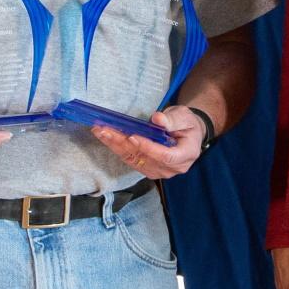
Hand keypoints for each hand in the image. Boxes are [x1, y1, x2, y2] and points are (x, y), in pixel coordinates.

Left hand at [89, 107, 204, 178]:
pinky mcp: (148, 169)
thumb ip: (172, 120)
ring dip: (115, 145)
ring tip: (100, 132)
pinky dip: (117, 148)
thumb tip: (157, 119)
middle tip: (105, 130)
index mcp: (185, 155)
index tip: (132, 137)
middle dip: (122, 143)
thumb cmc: (188, 125)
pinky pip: (131, 160)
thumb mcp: (184, 117)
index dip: (148, 148)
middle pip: (144, 158)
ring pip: (133, 160)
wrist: (188, 135)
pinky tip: (106, 138)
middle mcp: (171, 169)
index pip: (165, 156)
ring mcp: (158, 171)